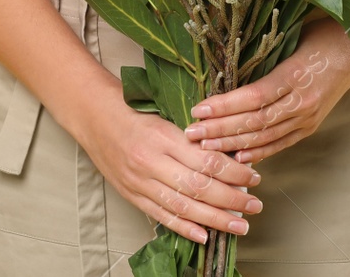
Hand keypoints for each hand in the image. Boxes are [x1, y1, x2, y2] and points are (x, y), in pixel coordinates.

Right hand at [77, 96, 264, 243]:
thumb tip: (230, 157)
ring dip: (215, 220)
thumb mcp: (167, 117)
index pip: (207, 160)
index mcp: (164, 137)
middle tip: (255, 206)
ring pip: (183, 207)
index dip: (235, 172)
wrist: (95, 118)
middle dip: (231, 200)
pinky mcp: (132, 196)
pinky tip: (205, 236)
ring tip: (239, 226)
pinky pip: (162, 216)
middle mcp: (152, 162)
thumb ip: (194, 138)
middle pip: (199, 188)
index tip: (254, 176)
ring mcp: (140, 182)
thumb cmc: (134, 112)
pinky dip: (185, 228)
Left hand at [185, 25, 349, 163]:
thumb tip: (224, 65)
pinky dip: (260, 152)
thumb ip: (263, 56)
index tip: (198, 109)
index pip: (253, 97)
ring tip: (206, 147)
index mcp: (294, 74)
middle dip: (220, 129)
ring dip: (233, 143)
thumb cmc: (321, 35)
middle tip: (192, 133)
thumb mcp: (291, 38)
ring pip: (265, 136)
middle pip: (255, 121)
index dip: (224, 106)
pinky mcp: (311, 125)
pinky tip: (239, 157)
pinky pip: (281, 143)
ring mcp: (308, 116)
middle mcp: (302, 100)